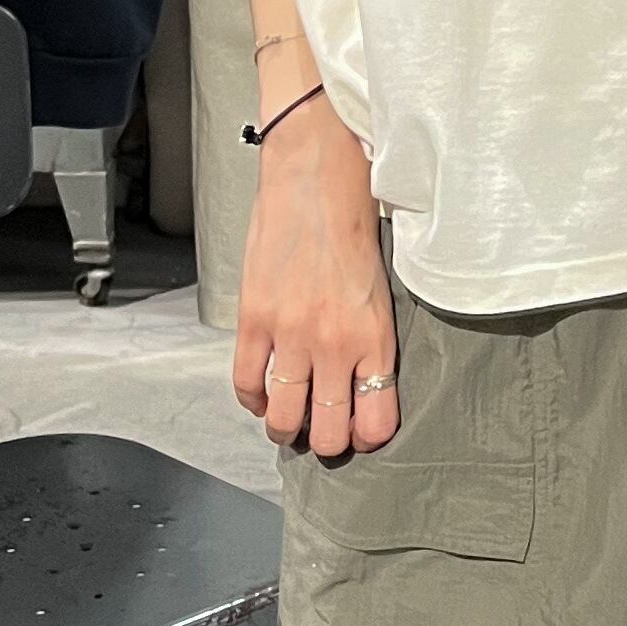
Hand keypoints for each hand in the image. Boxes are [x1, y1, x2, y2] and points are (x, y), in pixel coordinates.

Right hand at [233, 95, 399, 459]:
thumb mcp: (380, 294)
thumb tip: (361, 385)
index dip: (367, 437)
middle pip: (327, 431)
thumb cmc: (352, 231)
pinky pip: (246, 384)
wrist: (316, 184)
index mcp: (375, 340)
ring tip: (287, 420)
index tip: (359, 433)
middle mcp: (335, 346)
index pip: (376, 420)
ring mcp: (291, 336)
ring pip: (285, 417)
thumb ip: (370, 342)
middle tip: (319, 431)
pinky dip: (252, 400)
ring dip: (286, 428)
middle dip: (325, 441)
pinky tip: (261, 395)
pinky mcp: (254, 320)